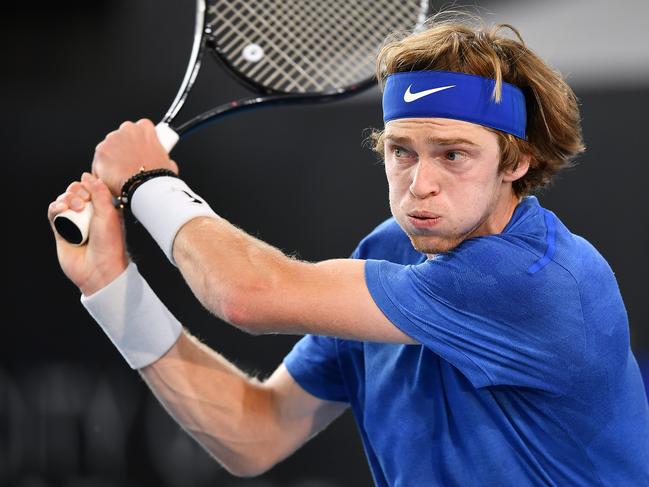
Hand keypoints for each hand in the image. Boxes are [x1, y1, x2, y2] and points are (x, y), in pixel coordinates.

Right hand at [48, 172, 128, 295]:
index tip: (90, 191)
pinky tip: (60, 209)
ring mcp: (74, 222)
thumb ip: (99, 193)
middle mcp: (88, 214)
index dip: (88, 185)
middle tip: (82, 203)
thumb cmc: (109, 243)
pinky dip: (55, 208)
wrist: (98, 269)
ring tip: (73, 208)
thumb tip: (87, 175)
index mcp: (103, 209)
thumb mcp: (108, 214)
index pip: (91, 188)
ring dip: (66, 199)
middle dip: (76, 191)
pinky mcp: (61, 231)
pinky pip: (54, 213)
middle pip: (75, 192)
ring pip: (63, 200)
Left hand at [92, 119, 178, 195]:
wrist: (145, 186)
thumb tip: (165, 162)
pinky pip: (99, 161)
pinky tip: (111, 181)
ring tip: (121, 176)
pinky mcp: (100, 151)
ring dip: (112, 160)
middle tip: (129, 166)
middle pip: (122, 137)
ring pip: (109, 149)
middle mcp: (127, 128)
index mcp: (145, 127)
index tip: (139, 152)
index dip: (139, 142)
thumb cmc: (158, 177)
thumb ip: (161, 157)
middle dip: (123, 150)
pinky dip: (102, 171)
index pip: (139, 129)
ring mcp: (112, 139)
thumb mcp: (167, 163)